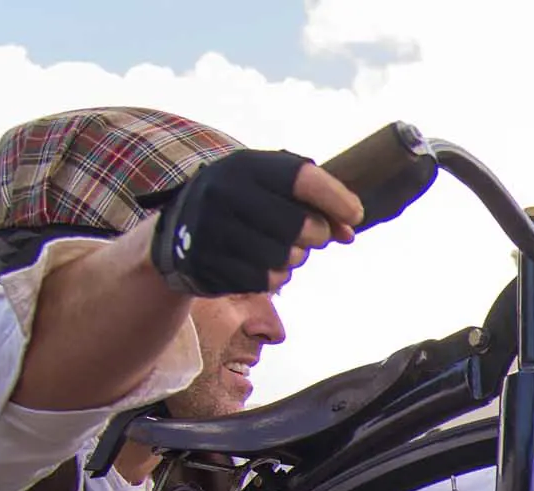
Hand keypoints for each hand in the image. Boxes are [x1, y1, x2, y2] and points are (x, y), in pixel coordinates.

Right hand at [148, 153, 361, 296]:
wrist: (177, 233)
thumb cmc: (241, 205)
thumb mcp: (270, 188)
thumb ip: (313, 202)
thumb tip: (350, 230)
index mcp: (243, 165)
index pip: (302, 178)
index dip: (337, 198)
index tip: (356, 215)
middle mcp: (223, 193)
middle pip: (302, 226)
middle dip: (318, 235)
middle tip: (312, 235)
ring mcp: (211, 230)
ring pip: (287, 258)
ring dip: (295, 259)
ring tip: (282, 250)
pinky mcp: (207, 264)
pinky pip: (267, 282)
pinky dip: (276, 279)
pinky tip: (263, 267)